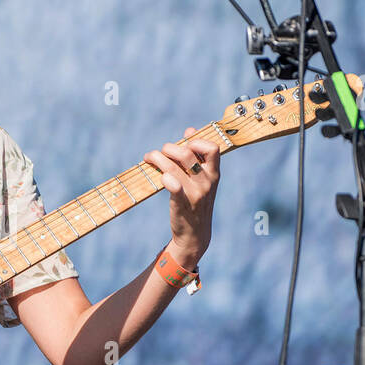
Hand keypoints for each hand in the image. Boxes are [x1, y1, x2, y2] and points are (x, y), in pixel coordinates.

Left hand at [142, 127, 219, 268]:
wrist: (195, 234)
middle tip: (160, 152)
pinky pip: (172, 186)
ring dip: (157, 158)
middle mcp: (207, 182)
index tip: (184, 144)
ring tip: (149, 157)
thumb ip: (198, 155)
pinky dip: (164, 177)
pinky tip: (158, 176)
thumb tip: (189, 130)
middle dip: (170, 148)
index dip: (197, 141)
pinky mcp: (181, 204)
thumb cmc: (196, 201)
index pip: (212, 148)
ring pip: (173, 167)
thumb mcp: (202, 179)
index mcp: (214, 174)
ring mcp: (195, 194)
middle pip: (187, 154)